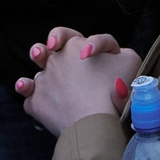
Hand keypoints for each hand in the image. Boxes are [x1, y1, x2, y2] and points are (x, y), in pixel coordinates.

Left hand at [16, 30, 140, 136]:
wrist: (94, 121)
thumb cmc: (114, 88)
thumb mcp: (130, 60)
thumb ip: (121, 53)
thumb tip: (117, 55)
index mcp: (76, 46)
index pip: (73, 38)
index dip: (74, 41)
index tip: (83, 53)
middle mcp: (55, 61)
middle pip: (48, 51)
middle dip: (44, 50)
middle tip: (43, 51)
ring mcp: (43, 82)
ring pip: (38, 76)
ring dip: (36, 76)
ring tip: (29, 80)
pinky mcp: (36, 103)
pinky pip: (30, 98)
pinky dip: (31, 97)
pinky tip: (29, 96)